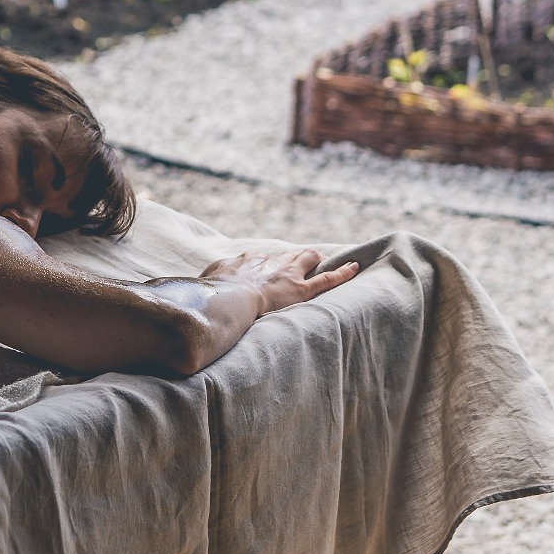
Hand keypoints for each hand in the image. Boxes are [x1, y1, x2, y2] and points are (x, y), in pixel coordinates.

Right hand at [201, 249, 357, 316]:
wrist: (228, 298)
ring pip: (308, 259)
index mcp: (246, 261)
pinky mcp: (302, 288)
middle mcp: (269, 262)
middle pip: (287, 254)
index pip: (261, 260)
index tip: (268, 271)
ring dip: (315, 261)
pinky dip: (342, 273)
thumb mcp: (204, 283)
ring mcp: (287, 274)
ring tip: (323, 263)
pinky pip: (328, 278)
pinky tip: (354, 267)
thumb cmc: (212, 295)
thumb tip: (199, 286)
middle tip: (301, 264)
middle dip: (295, 258)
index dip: (267, 266)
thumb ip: (208, 282)